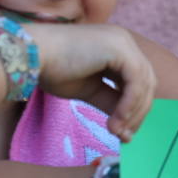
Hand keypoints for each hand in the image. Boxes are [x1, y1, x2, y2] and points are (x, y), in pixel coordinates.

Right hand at [28, 23, 156, 137]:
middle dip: (138, 113)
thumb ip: (110, 101)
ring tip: (117, 133)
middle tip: (125, 137)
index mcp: (117, 47)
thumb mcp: (89, 89)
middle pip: (146, 82)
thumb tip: (126, 124)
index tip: (124, 132)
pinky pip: (135, 82)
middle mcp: (124, 41)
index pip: (138, 80)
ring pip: (144, 83)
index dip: (135, 108)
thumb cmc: (52, 69)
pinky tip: (117, 121)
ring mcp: (123, 42)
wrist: (31, 55)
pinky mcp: (120, 48)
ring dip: (133, 112)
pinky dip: (129, 105)